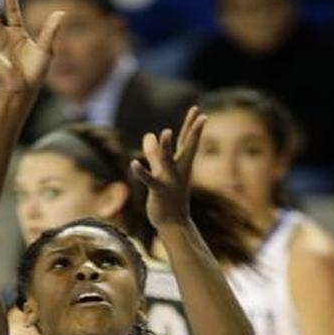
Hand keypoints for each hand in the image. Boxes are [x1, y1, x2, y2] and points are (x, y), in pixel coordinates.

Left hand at [132, 107, 207, 228]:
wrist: (174, 223)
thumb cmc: (168, 197)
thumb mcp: (161, 172)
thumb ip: (154, 153)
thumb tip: (148, 135)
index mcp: (182, 165)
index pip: (188, 142)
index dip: (192, 127)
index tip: (199, 111)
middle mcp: (179, 171)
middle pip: (187, 147)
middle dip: (193, 131)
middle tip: (199, 115)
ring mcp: (171, 181)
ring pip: (168, 161)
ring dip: (166, 147)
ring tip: (165, 132)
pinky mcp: (159, 192)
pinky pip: (150, 181)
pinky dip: (142, 173)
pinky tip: (134, 163)